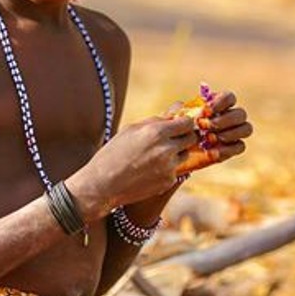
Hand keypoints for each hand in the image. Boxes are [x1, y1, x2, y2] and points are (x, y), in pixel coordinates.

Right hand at [66, 116, 197, 219]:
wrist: (103, 185)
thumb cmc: (113, 153)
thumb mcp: (131, 130)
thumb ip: (156, 120)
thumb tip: (176, 110)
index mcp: (156, 132)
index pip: (187, 122)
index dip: (184, 122)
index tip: (180, 124)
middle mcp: (166, 149)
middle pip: (192, 138)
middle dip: (184, 136)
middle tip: (173, 138)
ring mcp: (169, 167)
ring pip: (185, 155)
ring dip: (176, 153)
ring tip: (155, 156)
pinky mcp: (168, 181)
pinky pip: (175, 170)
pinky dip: (167, 168)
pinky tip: (149, 170)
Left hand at [166, 89, 253, 173]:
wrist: (175, 154)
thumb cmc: (175, 132)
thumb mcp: (172, 120)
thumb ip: (177, 111)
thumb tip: (182, 105)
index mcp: (217, 105)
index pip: (230, 97)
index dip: (221, 102)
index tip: (206, 111)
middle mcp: (229, 117)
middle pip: (240, 113)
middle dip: (224, 120)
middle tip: (205, 126)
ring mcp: (233, 133)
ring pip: (246, 128)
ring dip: (230, 133)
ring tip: (209, 139)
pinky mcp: (232, 149)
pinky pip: (240, 146)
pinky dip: (227, 149)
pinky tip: (210, 152)